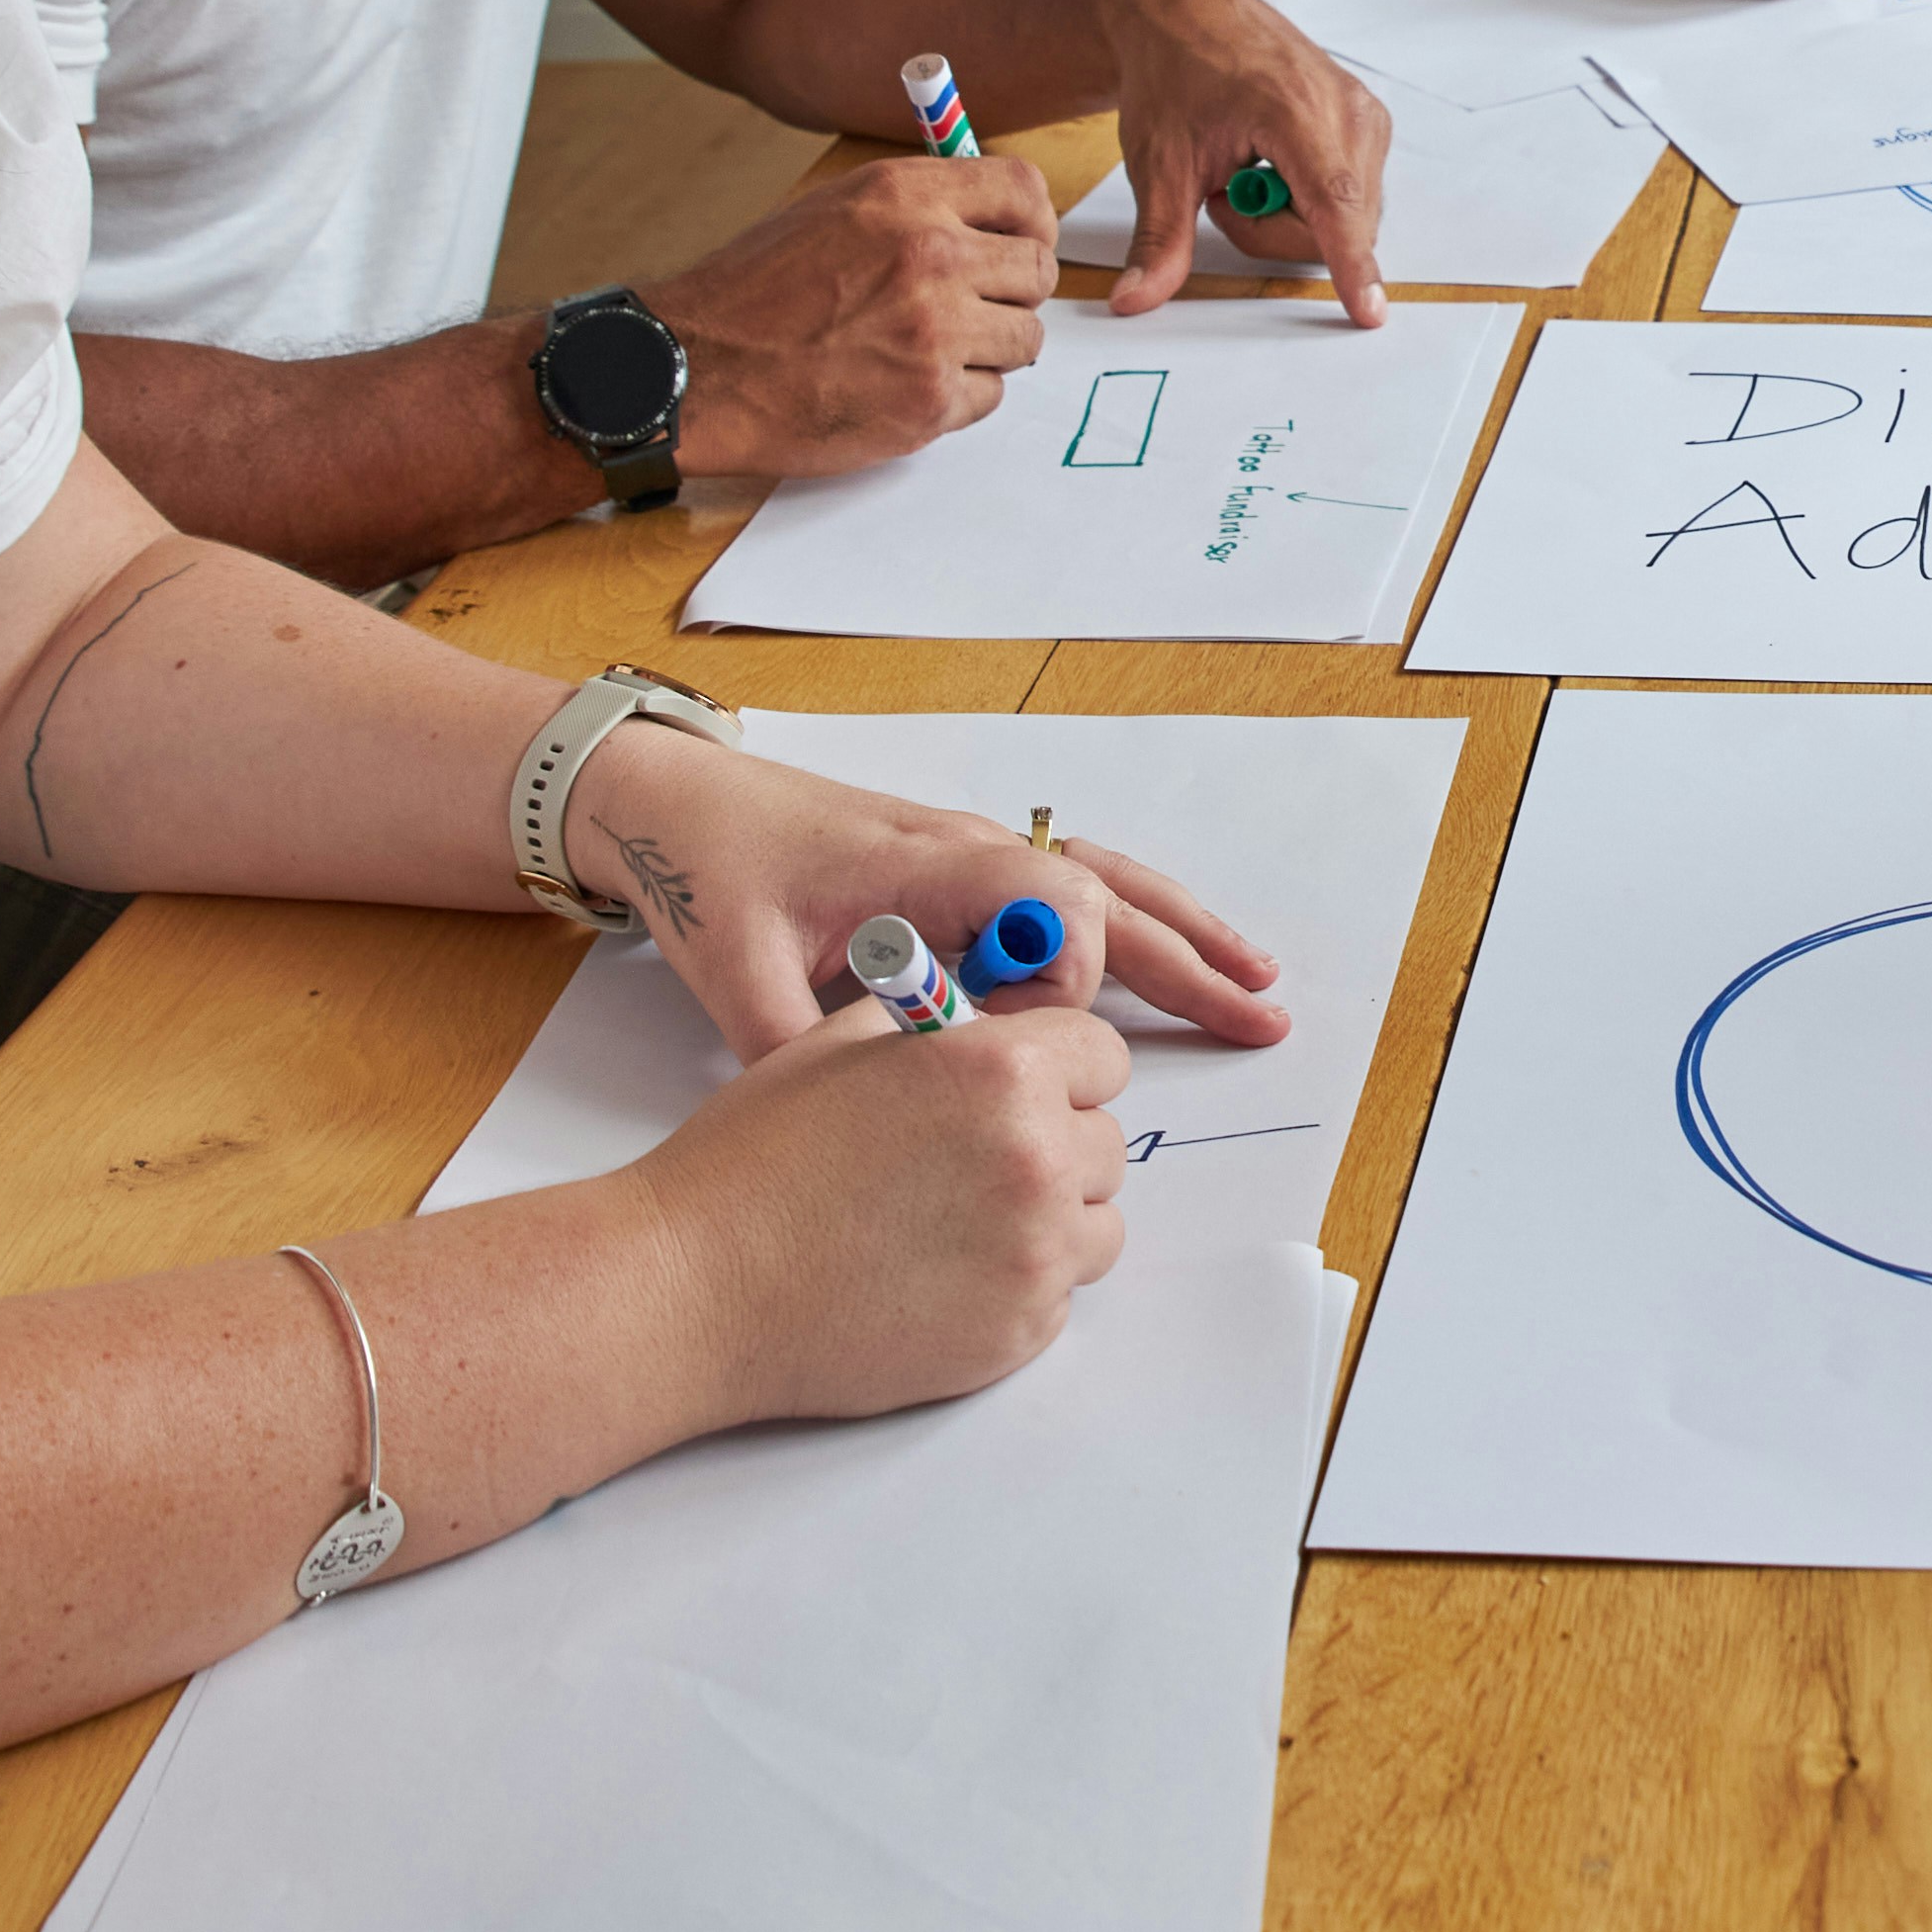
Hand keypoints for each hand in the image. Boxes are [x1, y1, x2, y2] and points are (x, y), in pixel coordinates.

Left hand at [564, 727, 1296, 1064]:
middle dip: (1189, 957)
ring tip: (1256, 981)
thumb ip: (799, 1048)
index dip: (1058, 985)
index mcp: (927, 862)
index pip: (1050, 911)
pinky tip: (1177, 951)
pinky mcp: (960, 872)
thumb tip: (855, 1130)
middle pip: (1110, 895)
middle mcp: (969, 848)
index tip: (1024, 1046)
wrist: (670, 801)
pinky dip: (1136, 919)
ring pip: (1108, 886)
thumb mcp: (735, 971)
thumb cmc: (707, 872)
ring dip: (1183, 933)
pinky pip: (1074, 888)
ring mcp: (972, 855)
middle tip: (1261, 1014)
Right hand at [628, 981, 1135, 1413]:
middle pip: (1104, 1143)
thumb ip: (940, 1026)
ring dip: (1048, 1221)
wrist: (693, 1288)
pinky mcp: (1017, 1334)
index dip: (1059, 1069)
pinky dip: (1016, 1287)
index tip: (1023, 1090)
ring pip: (1095, 1225)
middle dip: (1051, 1145)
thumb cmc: (753, 1163)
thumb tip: (991, 1021)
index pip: (1103, 1056)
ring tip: (955, 1223)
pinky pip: (1058, 1297)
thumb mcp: (841, 1043)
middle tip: (967, 1164)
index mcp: (1001, 1072)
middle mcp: (1035, 1159)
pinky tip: (938, 1276)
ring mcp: (1033, 1257)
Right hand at [645, 152, 1052, 476]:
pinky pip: (991, 395)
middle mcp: (931, 256)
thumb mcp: (834, 210)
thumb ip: (918, 206)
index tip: (1022, 241)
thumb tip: (992, 218)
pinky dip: (959, 397)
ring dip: (992, 348)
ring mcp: (935, 334)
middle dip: (1013, 292)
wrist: (697, 369)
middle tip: (973, 307)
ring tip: (930, 349)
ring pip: (1026, 339)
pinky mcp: (929, 402)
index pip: (1024, 192)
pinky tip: (905, 385)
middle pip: (1038, 271)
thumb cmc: (755, 291)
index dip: (1033, 222)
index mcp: (906, 197)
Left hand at [1080, 0, 1393, 324]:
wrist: (1182, 12)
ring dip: (1291, 214)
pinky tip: (1271, 162)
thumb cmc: (1172, 73)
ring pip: (1348, 214)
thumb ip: (1158, 240)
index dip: (1351, 264)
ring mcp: (1362, 112)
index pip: (1334, 203)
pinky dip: (1308, 194)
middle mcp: (1344, 109)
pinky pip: (1352, 192)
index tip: (1369, 311)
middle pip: (1337, 225)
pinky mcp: (1366, 118)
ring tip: (1245, 169)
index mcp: (1295, 112)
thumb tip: (1134, 300)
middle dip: (1273, 230)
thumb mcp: (1157, 163)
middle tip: (1221, 193)